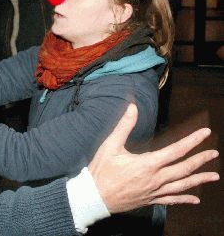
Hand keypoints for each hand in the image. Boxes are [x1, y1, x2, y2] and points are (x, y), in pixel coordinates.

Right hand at [90, 104, 218, 213]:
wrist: (94, 197)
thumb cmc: (101, 171)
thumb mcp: (110, 146)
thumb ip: (124, 126)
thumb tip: (132, 106)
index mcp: (148, 164)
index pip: (177, 150)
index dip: (193, 140)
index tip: (205, 133)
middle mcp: (155, 179)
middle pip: (184, 168)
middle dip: (201, 160)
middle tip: (214, 153)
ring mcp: (154, 191)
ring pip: (182, 186)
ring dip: (199, 180)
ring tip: (214, 176)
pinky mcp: (150, 200)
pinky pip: (171, 200)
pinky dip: (185, 199)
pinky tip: (195, 200)